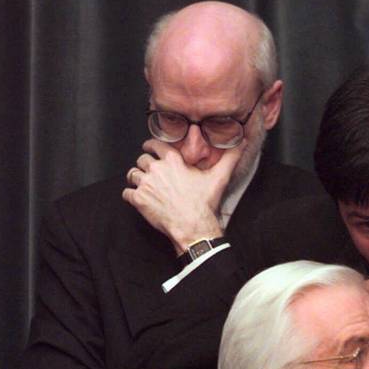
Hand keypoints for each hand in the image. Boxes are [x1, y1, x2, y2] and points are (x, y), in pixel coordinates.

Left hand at [122, 139, 243, 252]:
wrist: (193, 226)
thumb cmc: (204, 203)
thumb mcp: (219, 177)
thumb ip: (230, 157)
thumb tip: (241, 142)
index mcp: (173, 160)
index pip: (154, 144)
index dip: (151, 145)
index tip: (150, 148)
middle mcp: (156, 169)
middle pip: (141, 159)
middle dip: (144, 164)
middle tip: (150, 171)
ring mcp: (145, 184)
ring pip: (132, 174)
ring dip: (136, 178)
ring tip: (143, 184)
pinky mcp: (138, 200)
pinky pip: (126, 192)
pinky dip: (130, 195)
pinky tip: (138, 198)